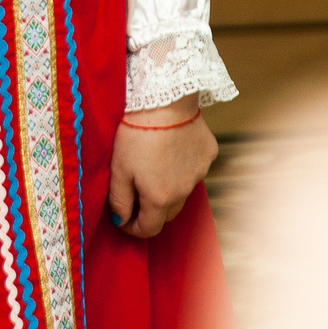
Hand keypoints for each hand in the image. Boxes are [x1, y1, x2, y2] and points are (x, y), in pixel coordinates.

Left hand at [108, 100, 215, 237]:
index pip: (149, 229)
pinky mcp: (209, 153)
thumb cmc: (136, 133)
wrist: (164, 99)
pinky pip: (195, 168)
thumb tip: (121, 220)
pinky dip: (183, 166)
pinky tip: (170, 148)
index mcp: (160, 198)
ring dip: (168, 188)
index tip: (123, 219)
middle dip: (150, 210)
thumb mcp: (118, 168)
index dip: (133, 228)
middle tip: (135, 192)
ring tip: (152, 166)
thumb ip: (119, 200)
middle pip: (167, 213)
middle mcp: (185, 191)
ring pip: (183, 191)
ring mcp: (200, 172)